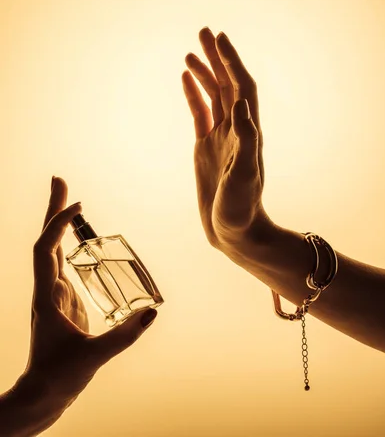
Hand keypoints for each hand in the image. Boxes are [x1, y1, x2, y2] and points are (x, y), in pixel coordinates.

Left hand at [14, 177, 157, 433]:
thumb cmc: (60, 376)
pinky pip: (61, 259)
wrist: (43, 392)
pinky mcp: (62, 297)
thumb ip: (125, 336)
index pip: (46, 250)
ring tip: (71, 197)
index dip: (58, 225)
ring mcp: (53, 291)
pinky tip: (76, 233)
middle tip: (60, 179)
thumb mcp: (94, 357)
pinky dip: (67, 239)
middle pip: (46, 240)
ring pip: (52, 247)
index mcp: (47, 297)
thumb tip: (153, 312)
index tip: (79, 207)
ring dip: (60, 220)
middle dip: (54, 209)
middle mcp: (47, 288)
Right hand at [182, 27, 275, 264]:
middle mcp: (236, 129)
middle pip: (227, 84)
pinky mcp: (206, 147)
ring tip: (192, 51)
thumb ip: (246, 141)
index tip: (219, 39)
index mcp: (248, 132)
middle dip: (217, 58)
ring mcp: (220, 137)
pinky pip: (200, 113)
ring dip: (205, 72)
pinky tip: (186, 79)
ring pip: (213, 96)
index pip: (241, 87)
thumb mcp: (245, 176)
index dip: (232, 62)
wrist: (233, 231)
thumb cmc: (241, 209)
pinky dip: (194, 94)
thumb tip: (242, 105)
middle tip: (205, 32)